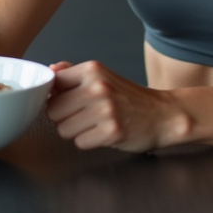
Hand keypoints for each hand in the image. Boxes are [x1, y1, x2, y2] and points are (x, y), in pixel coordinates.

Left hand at [45, 61, 187, 151]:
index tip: (69, 100)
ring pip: (63, 129)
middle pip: (53, 111)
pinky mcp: (112, 131)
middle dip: (64, 117)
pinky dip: (89, 142)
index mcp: (92, 70)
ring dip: (76, 131)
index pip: (52, 84)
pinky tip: (104, 134)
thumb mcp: (102, 77)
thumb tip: (50, 70)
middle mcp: (97, 87)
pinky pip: (80, 142)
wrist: (163, 114)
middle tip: (85, 116)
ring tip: (95, 124)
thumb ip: (73, 73)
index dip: (57, 96)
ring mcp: (105, 109)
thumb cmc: (130, 98)